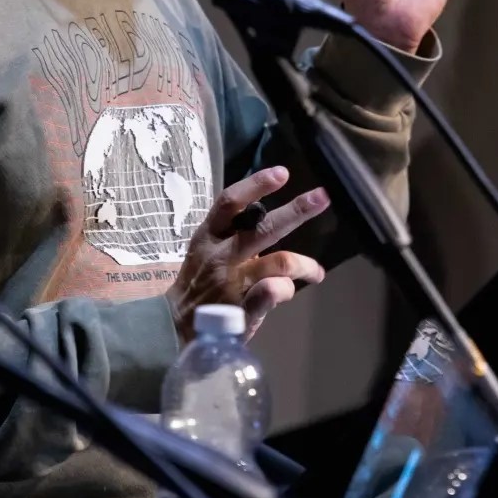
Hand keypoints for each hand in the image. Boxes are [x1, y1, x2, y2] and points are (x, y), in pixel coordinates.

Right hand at [166, 166, 328, 340]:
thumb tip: (275, 217)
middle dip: (297, 210)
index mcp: (209, 233)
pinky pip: (274, 292)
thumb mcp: (208, 247)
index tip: (282, 173)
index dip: (256, 184)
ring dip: (305, 264)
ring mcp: (231, 281)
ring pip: (280, 262)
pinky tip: (289, 290)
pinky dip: (287, 289)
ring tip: (317, 272)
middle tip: (322, 196)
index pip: (230, 202)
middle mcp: (220, 254)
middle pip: (263, 228)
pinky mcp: (240, 308)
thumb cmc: (199, 279)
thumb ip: (236, 233)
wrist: (174, 324)